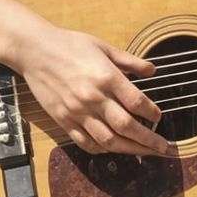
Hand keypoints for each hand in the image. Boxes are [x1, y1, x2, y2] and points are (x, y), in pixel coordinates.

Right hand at [17, 26, 174, 155]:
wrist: (34, 50)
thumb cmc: (70, 45)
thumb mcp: (103, 47)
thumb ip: (129, 61)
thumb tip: (152, 71)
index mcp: (106, 77)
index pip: (136, 102)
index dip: (152, 113)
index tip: (158, 117)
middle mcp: (93, 97)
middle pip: (126, 126)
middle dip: (148, 140)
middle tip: (163, 147)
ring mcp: (77, 111)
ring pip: (108, 140)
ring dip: (129, 149)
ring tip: (144, 152)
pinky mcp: (63, 120)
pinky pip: (85, 142)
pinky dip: (102, 149)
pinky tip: (113, 148)